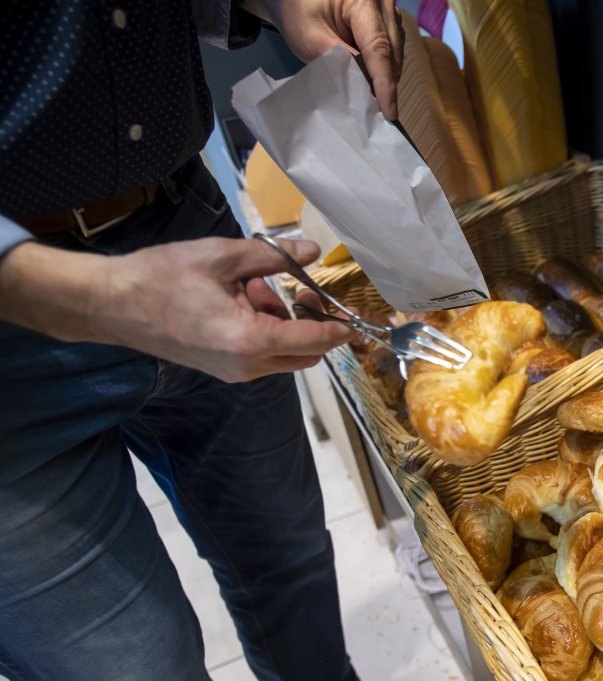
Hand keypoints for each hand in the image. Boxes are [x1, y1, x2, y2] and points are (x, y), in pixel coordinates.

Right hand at [0, 237, 355, 381]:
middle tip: (299, 287)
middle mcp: (247, 366)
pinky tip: (242, 298)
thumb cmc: (163, 277)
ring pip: (284, 355)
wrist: (111, 303)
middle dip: (313, 322)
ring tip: (254, 284)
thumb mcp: (224, 257)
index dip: (340, 328)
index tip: (358, 318)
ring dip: (285, 323)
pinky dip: (266, 330)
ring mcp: (234, 373)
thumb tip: (312, 252)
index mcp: (251, 340)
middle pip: (305, 354)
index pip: (314, 340)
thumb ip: (274, 257)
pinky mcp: (222, 370)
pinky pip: (262, 355)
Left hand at [244, 0, 404, 119]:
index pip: (378, 47)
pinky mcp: (387, 18)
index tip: (389, 111)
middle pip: (392, 50)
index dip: (384, 82)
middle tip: (377, 111)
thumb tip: (364, 87)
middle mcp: (381, 2)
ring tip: (374, 96)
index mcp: (362, 1)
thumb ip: (338, 60)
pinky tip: (373, 77)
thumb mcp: (311, 37)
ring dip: (387, 74)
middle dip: (386, 81)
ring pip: (396, 50)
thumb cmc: (298, 12)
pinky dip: (385, 65)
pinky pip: (394, 46)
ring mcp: (387, 9)